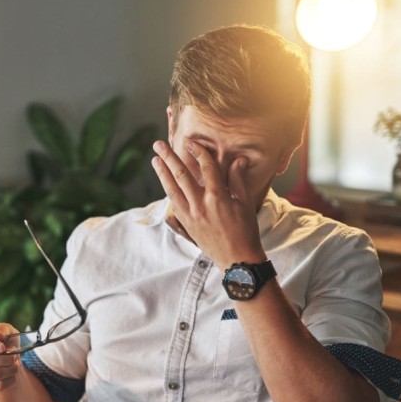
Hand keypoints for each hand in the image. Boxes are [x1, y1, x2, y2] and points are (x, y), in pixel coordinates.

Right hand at [0, 323, 21, 391]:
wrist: (10, 356)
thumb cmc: (4, 339)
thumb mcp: (5, 329)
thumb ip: (0, 329)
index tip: (2, 347)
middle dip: (5, 357)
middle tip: (14, 354)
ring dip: (10, 368)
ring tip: (15, 362)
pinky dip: (10, 378)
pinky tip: (12, 372)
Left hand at [151, 140, 265, 268]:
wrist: (237, 260)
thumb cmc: (245, 231)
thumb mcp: (245, 203)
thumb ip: (238, 180)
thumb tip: (238, 159)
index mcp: (218, 197)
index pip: (206, 168)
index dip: (198, 152)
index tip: (190, 142)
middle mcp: (200, 205)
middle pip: (181, 175)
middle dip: (169, 158)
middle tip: (158, 145)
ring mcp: (191, 215)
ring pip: (172, 189)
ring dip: (162, 173)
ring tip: (155, 160)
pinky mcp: (187, 224)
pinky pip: (174, 204)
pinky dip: (168, 191)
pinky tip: (164, 182)